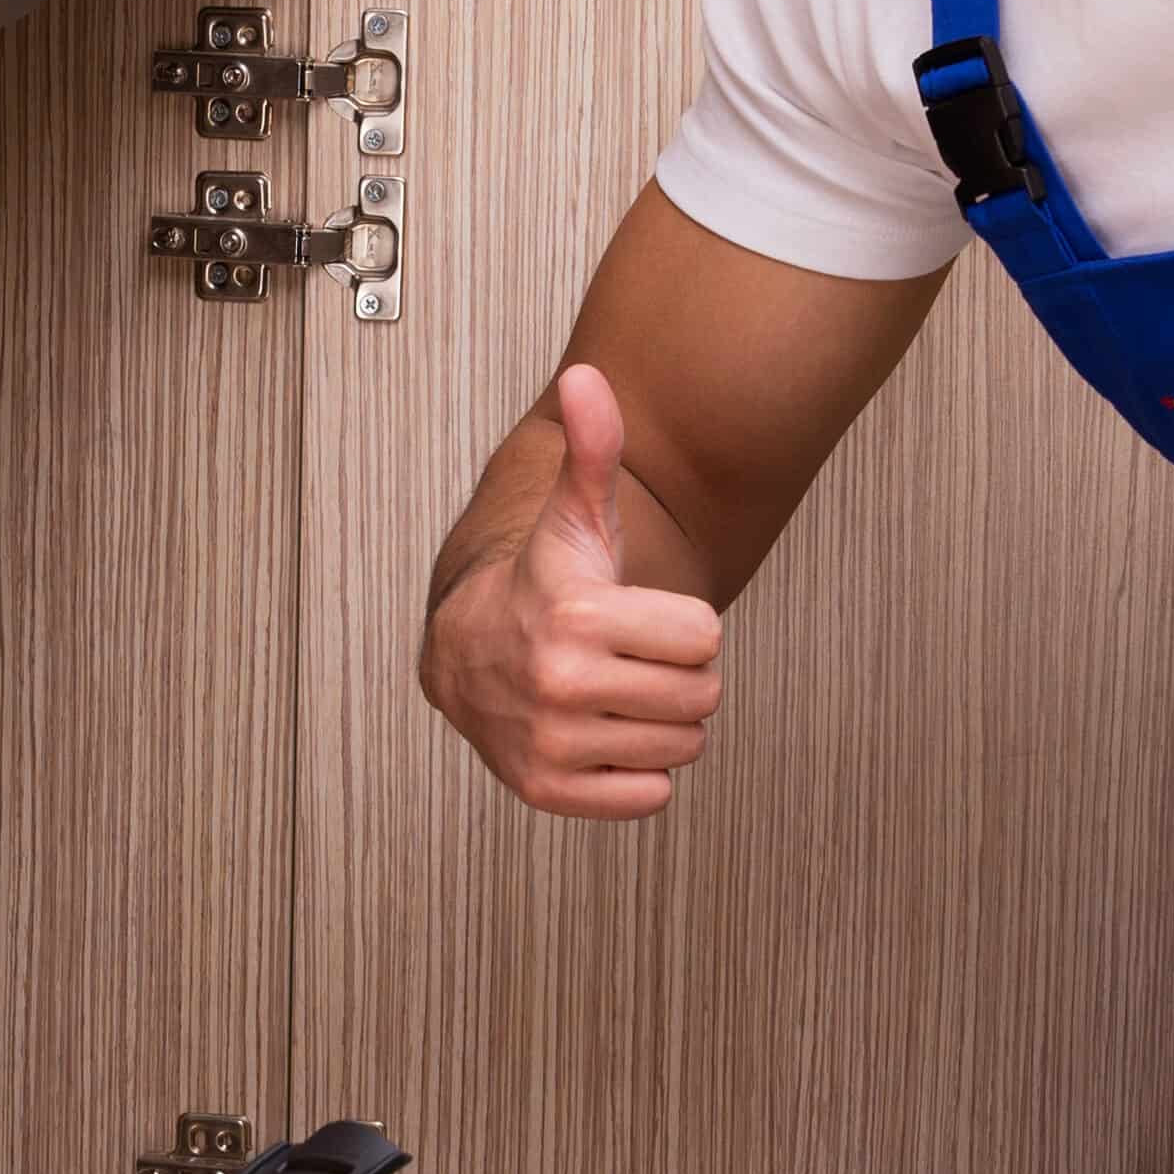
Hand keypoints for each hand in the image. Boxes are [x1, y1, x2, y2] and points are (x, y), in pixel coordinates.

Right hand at [420, 365, 722, 819]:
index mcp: (577, 615)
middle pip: (701, 695)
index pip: (705, 637)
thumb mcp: (576, 517)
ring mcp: (553, 743)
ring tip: (613, 692)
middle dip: (677, 675)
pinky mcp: (548, 790)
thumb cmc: (544, 582)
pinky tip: (601, 736)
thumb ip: (594, 450)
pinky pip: (650, 796)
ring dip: (660, 723)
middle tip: (628, 657)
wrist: (468, 654)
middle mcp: (560, 684)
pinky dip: (637, 773)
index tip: (636, 616)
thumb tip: (587, 377)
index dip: (681, 625)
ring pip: (682, 746)